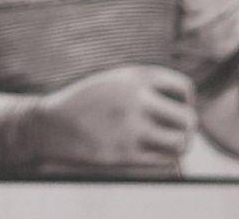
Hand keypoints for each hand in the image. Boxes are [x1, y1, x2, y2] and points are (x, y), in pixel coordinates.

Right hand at [20, 64, 195, 172]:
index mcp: (134, 77)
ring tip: (169, 145)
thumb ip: (146, 87)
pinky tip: (154, 154)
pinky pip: (165, 161)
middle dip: (186, 128)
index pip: (184, 89)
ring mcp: (130, 128)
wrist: (50, 124)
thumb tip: (187, 105)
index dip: (186, 101)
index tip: (174, 108)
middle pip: (188, 119)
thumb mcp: (114, 81)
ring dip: (180, 146)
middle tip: (176, 131)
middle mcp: (135, 100)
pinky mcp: (124, 154)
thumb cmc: (87, 103)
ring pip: (181, 143)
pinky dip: (166, 160)